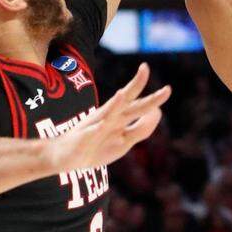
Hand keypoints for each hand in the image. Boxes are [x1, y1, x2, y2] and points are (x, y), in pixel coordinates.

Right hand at [48, 63, 170, 172]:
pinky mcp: (84, 138)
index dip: (152, 97)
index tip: (168, 89)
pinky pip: (92, 132)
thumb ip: (141, 129)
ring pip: (109, 113)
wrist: (63, 157)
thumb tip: (157, 113)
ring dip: (117, 104)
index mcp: (119, 118)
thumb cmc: (95, 147)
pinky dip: (97, 128)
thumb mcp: (124, 141)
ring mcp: (96, 126)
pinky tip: (102, 124)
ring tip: (124, 94)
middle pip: (129, 103)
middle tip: (153, 75)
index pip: (138, 103)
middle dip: (141, 91)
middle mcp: (109, 117)